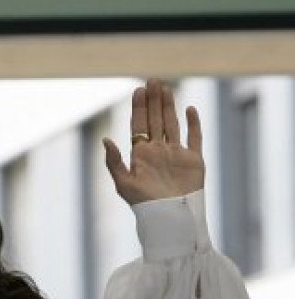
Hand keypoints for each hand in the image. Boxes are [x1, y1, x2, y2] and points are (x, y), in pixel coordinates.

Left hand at [103, 78, 203, 205]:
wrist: (170, 217)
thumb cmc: (144, 205)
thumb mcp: (124, 184)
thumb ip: (114, 162)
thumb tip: (105, 140)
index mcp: (141, 156)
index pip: (139, 126)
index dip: (139, 108)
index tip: (138, 90)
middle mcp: (158, 152)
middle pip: (155, 121)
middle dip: (153, 101)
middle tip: (151, 81)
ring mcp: (176, 155)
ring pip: (172, 124)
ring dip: (169, 106)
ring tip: (165, 88)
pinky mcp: (193, 160)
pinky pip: (194, 138)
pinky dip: (193, 124)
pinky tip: (190, 109)